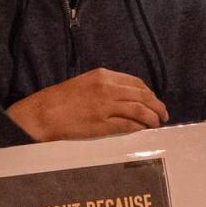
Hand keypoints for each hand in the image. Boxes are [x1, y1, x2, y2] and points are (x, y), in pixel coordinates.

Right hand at [7, 68, 167, 141]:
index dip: (149, 93)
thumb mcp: (85, 83)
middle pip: (143, 95)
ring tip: (157, 124)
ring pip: (140, 110)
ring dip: (152, 118)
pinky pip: (128, 124)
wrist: (42, 113)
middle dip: (157, 105)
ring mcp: (106, 106)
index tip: (154, 101)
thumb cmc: (60, 99)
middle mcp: (108, 88)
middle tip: (163, 114)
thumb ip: (105, 86)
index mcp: (103, 76)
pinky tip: (143, 130)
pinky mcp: (102, 124)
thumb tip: (126, 96)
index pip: (136, 83)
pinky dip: (139, 127)